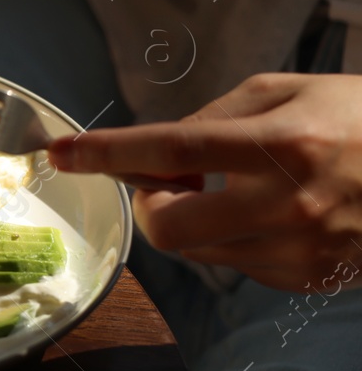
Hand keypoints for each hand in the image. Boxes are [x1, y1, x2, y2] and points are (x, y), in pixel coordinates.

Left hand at [47, 73, 361, 291]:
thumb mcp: (297, 91)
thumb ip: (221, 115)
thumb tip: (165, 147)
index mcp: (283, 143)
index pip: (171, 149)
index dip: (108, 153)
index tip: (62, 153)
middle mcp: (287, 203)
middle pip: (170, 227)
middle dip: (152, 207)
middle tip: (166, 182)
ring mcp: (299, 249)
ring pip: (199, 251)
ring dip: (193, 220)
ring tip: (230, 188)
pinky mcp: (308, 279)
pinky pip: (238, 265)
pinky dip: (233, 240)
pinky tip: (270, 213)